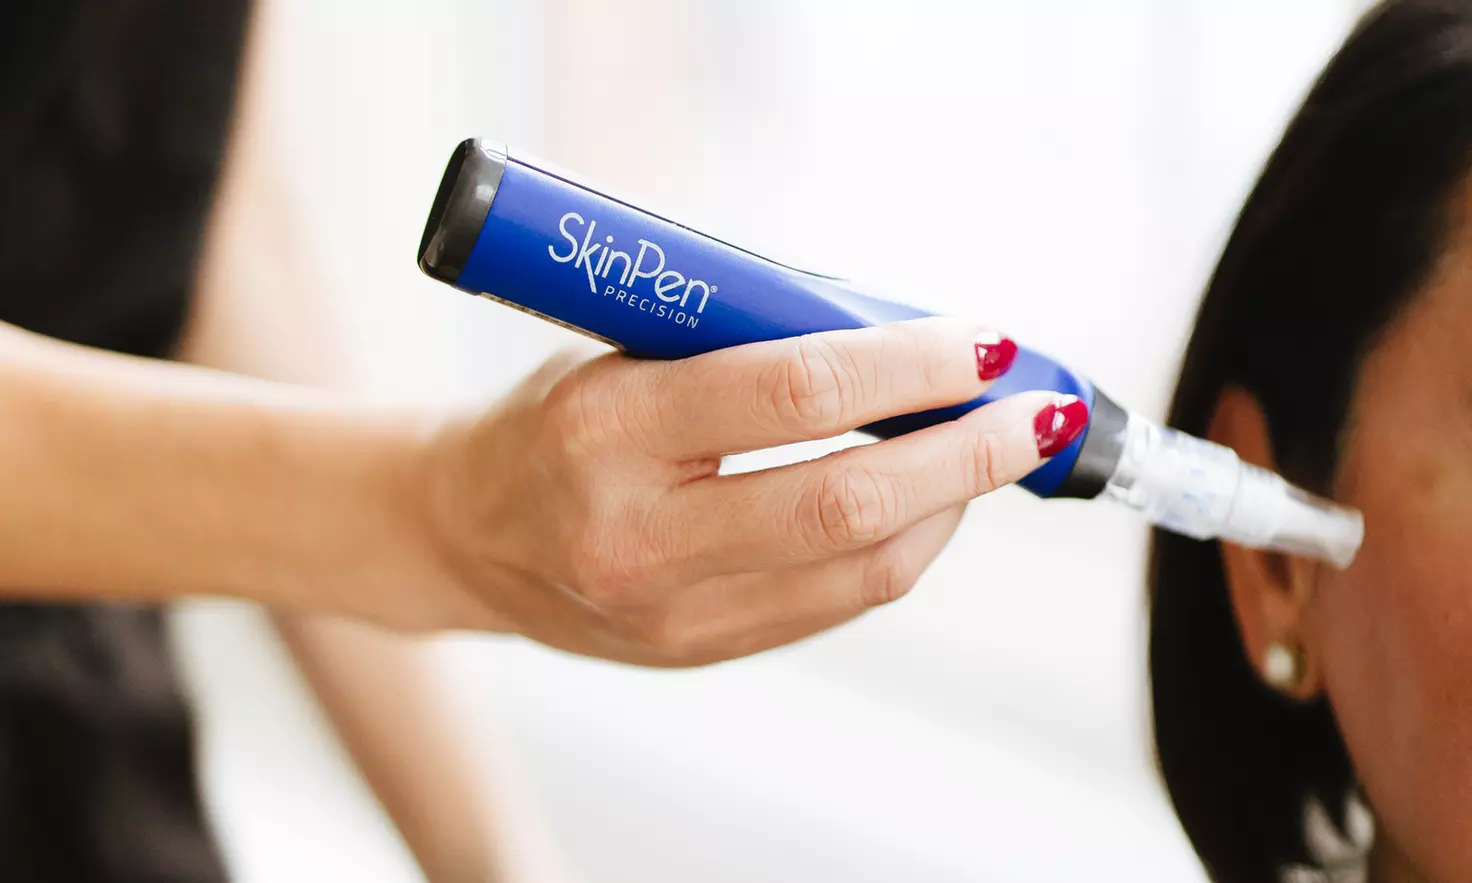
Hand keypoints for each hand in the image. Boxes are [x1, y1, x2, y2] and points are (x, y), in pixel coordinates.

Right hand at [417, 318, 1085, 665]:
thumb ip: (749, 343)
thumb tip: (906, 337)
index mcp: (605, 428)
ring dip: (951, 502)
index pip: (792, 390)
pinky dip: (902, 545)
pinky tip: (929, 501)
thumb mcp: (625, 347)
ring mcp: (670, 612)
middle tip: (1033, 413)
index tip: (980, 340)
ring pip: (861, 565)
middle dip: (967, 452)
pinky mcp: (698, 653)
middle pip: (848, 501)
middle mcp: (635, 534)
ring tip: (991, 448)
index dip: (908, 364)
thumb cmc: (553, 417)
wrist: (466, 532)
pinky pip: (836, 601)